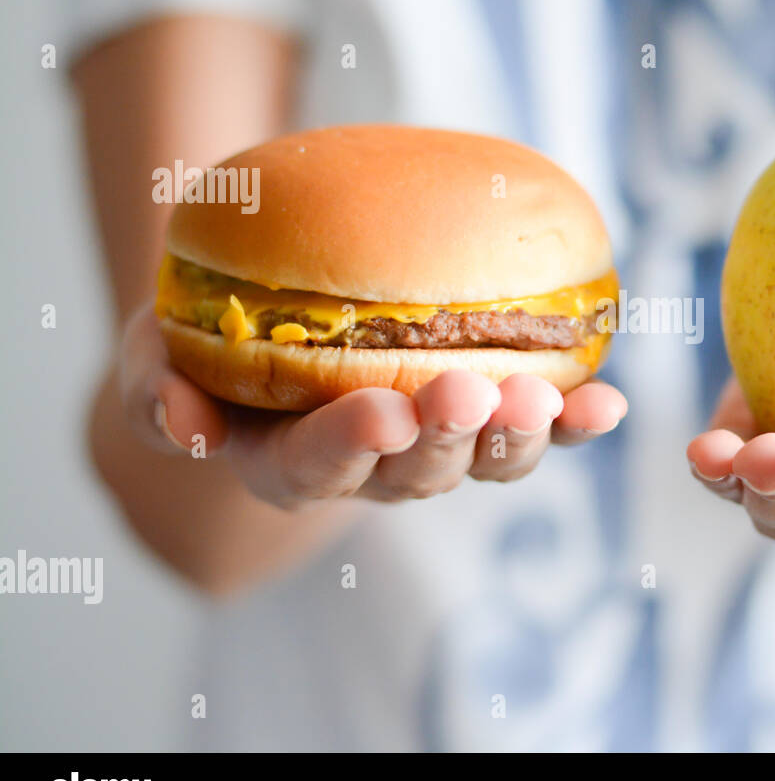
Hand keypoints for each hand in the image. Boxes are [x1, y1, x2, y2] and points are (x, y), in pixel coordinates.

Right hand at [121, 305, 626, 509]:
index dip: (350, 445)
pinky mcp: (487, 415)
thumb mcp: (160, 354)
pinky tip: (608, 404)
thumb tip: (184, 433)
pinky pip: (538, 426)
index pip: (316, 467)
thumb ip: (161, 393)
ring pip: (484, 460)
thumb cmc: (209, 335)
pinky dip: (575, 422)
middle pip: (416, 471)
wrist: (277, 309)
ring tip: (547, 399)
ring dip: (518, 436)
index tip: (381, 413)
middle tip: (467, 393)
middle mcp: (371, 469)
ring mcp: (438, 447)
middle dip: (446, 436)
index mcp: (288, 461)